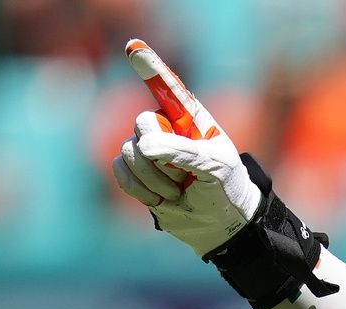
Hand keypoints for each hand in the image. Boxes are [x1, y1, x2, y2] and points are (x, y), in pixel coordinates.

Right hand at [110, 39, 259, 255]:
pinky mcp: (136, 172)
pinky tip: (161, 199)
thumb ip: (181, 151)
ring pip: (129, 151)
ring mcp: (149, 150)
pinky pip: (120, 171)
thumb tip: (142, 146)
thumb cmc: (225, 188)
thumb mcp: (214, 167)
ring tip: (178, 191)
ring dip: (153, 179)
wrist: (219, 224)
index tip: (133, 47)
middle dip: (161, 156)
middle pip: (142, 124)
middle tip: (184, 176)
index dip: (151, 68)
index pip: (167, 89)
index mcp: (190, 118)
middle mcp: (166, 128)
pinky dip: (139, 188)